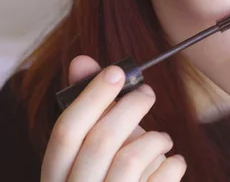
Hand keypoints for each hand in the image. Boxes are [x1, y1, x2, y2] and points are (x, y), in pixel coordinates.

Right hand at [41, 56, 186, 181]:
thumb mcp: (95, 149)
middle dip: (130, 108)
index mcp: (55, 178)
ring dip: (155, 138)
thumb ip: (90, 109)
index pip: (65, 132)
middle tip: (148, 93)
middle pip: (101, 142)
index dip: (92, 96)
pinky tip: (173, 163)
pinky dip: (174, 163)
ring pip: (131, 159)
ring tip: (162, 139)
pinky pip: (163, 178)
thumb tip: (83, 60)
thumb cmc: (111, 179)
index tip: (117, 71)